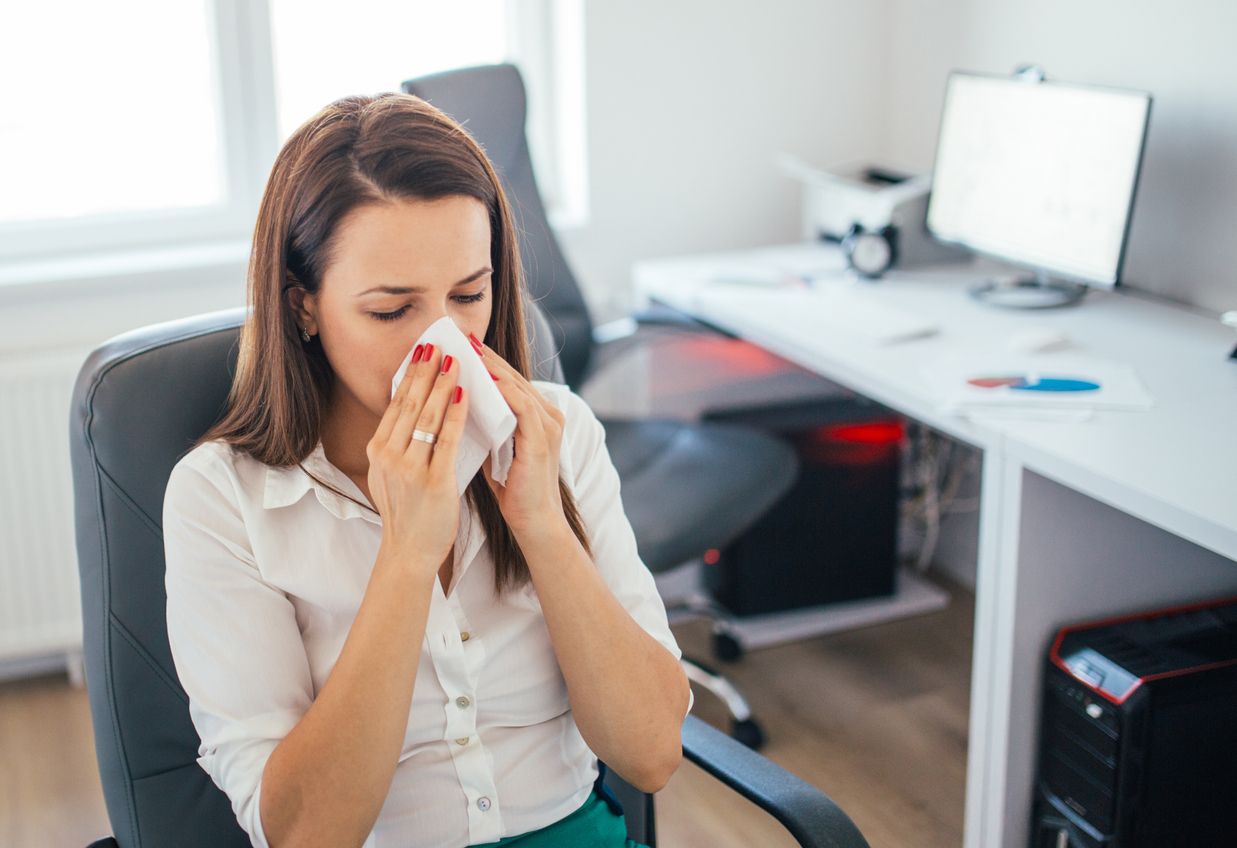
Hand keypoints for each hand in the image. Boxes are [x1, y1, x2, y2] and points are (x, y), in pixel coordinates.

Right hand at [366, 343, 468, 575]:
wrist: (409, 552)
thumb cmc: (406, 512)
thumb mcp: (390, 472)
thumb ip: (399, 443)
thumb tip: (412, 408)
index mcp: (378, 451)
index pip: (397, 404)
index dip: (410, 375)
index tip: (422, 352)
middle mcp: (389, 456)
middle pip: (410, 403)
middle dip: (426, 370)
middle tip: (439, 344)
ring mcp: (410, 469)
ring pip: (428, 416)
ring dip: (443, 384)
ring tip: (456, 361)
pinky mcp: (434, 482)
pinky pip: (447, 439)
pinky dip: (456, 414)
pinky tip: (465, 395)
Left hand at [468, 332, 566, 536]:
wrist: (534, 522)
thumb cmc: (513, 489)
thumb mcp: (496, 448)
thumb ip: (486, 425)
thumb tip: (455, 405)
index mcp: (537, 416)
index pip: (508, 380)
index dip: (484, 362)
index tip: (458, 346)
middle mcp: (548, 415)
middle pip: (513, 376)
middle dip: (485, 356)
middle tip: (458, 337)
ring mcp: (548, 425)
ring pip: (517, 385)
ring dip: (491, 367)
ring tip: (466, 351)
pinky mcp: (542, 439)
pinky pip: (522, 406)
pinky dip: (502, 390)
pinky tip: (481, 379)